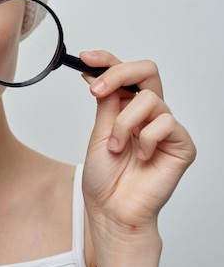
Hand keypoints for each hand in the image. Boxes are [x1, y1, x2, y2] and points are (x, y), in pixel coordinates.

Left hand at [81, 50, 195, 228]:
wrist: (112, 210)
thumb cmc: (104, 178)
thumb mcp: (98, 132)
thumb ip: (105, 103)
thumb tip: (97, 73)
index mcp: (126, 108)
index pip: (124, 73)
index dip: (107, 60)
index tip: (85, 57)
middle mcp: (148, 114)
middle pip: (146, 71)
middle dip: (118, 74)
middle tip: (96, 90)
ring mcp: (165, 128)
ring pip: (148, 99)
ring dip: (123, 123)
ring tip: (116, 148)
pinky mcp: (181, 144)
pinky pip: (165, 123)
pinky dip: (145, 139)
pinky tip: (140, 157)